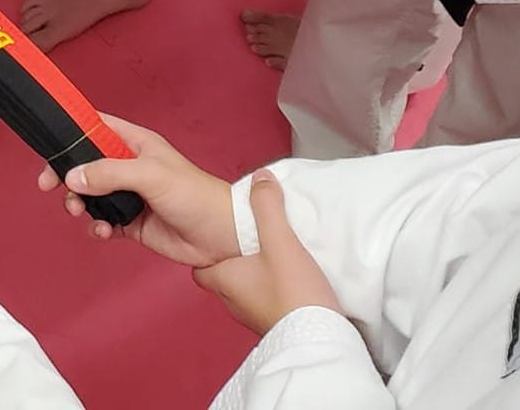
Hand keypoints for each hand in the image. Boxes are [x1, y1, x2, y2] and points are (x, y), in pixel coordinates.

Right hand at [36, 114, 238, 268]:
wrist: (221, 236)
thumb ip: (109, 173)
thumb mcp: (150, 175)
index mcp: (134, 144)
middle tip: (50, 186)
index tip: (50, 145)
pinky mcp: (131, 222)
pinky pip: (102, 221)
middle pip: (84, 163)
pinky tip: (104, 231)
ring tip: (82, 212)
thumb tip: (73, 177)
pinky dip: (96, 227)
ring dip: (79, 203)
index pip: (95, 127)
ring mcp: (129, 195)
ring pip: (89, 194)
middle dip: (66, 174)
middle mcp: (128, 167)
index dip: (70, 133)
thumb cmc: (196, 194)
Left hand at [193, 170, 340, 334]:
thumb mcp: (280, 241)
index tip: (218, 233)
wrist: (319, 341)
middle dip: (230, 259)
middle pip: (220, 275)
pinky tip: (288, 281)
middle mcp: (231, 300)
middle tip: (248, 242)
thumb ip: (267, 207)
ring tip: (271, 258)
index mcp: (224, 280)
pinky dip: (268, 290)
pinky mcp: (272, 324)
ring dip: (252, 274)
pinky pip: (262, 301)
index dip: (205, 247)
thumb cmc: (294, 294)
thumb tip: (260, 178)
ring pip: (242, 289)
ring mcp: (251, 315)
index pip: (199, 264)